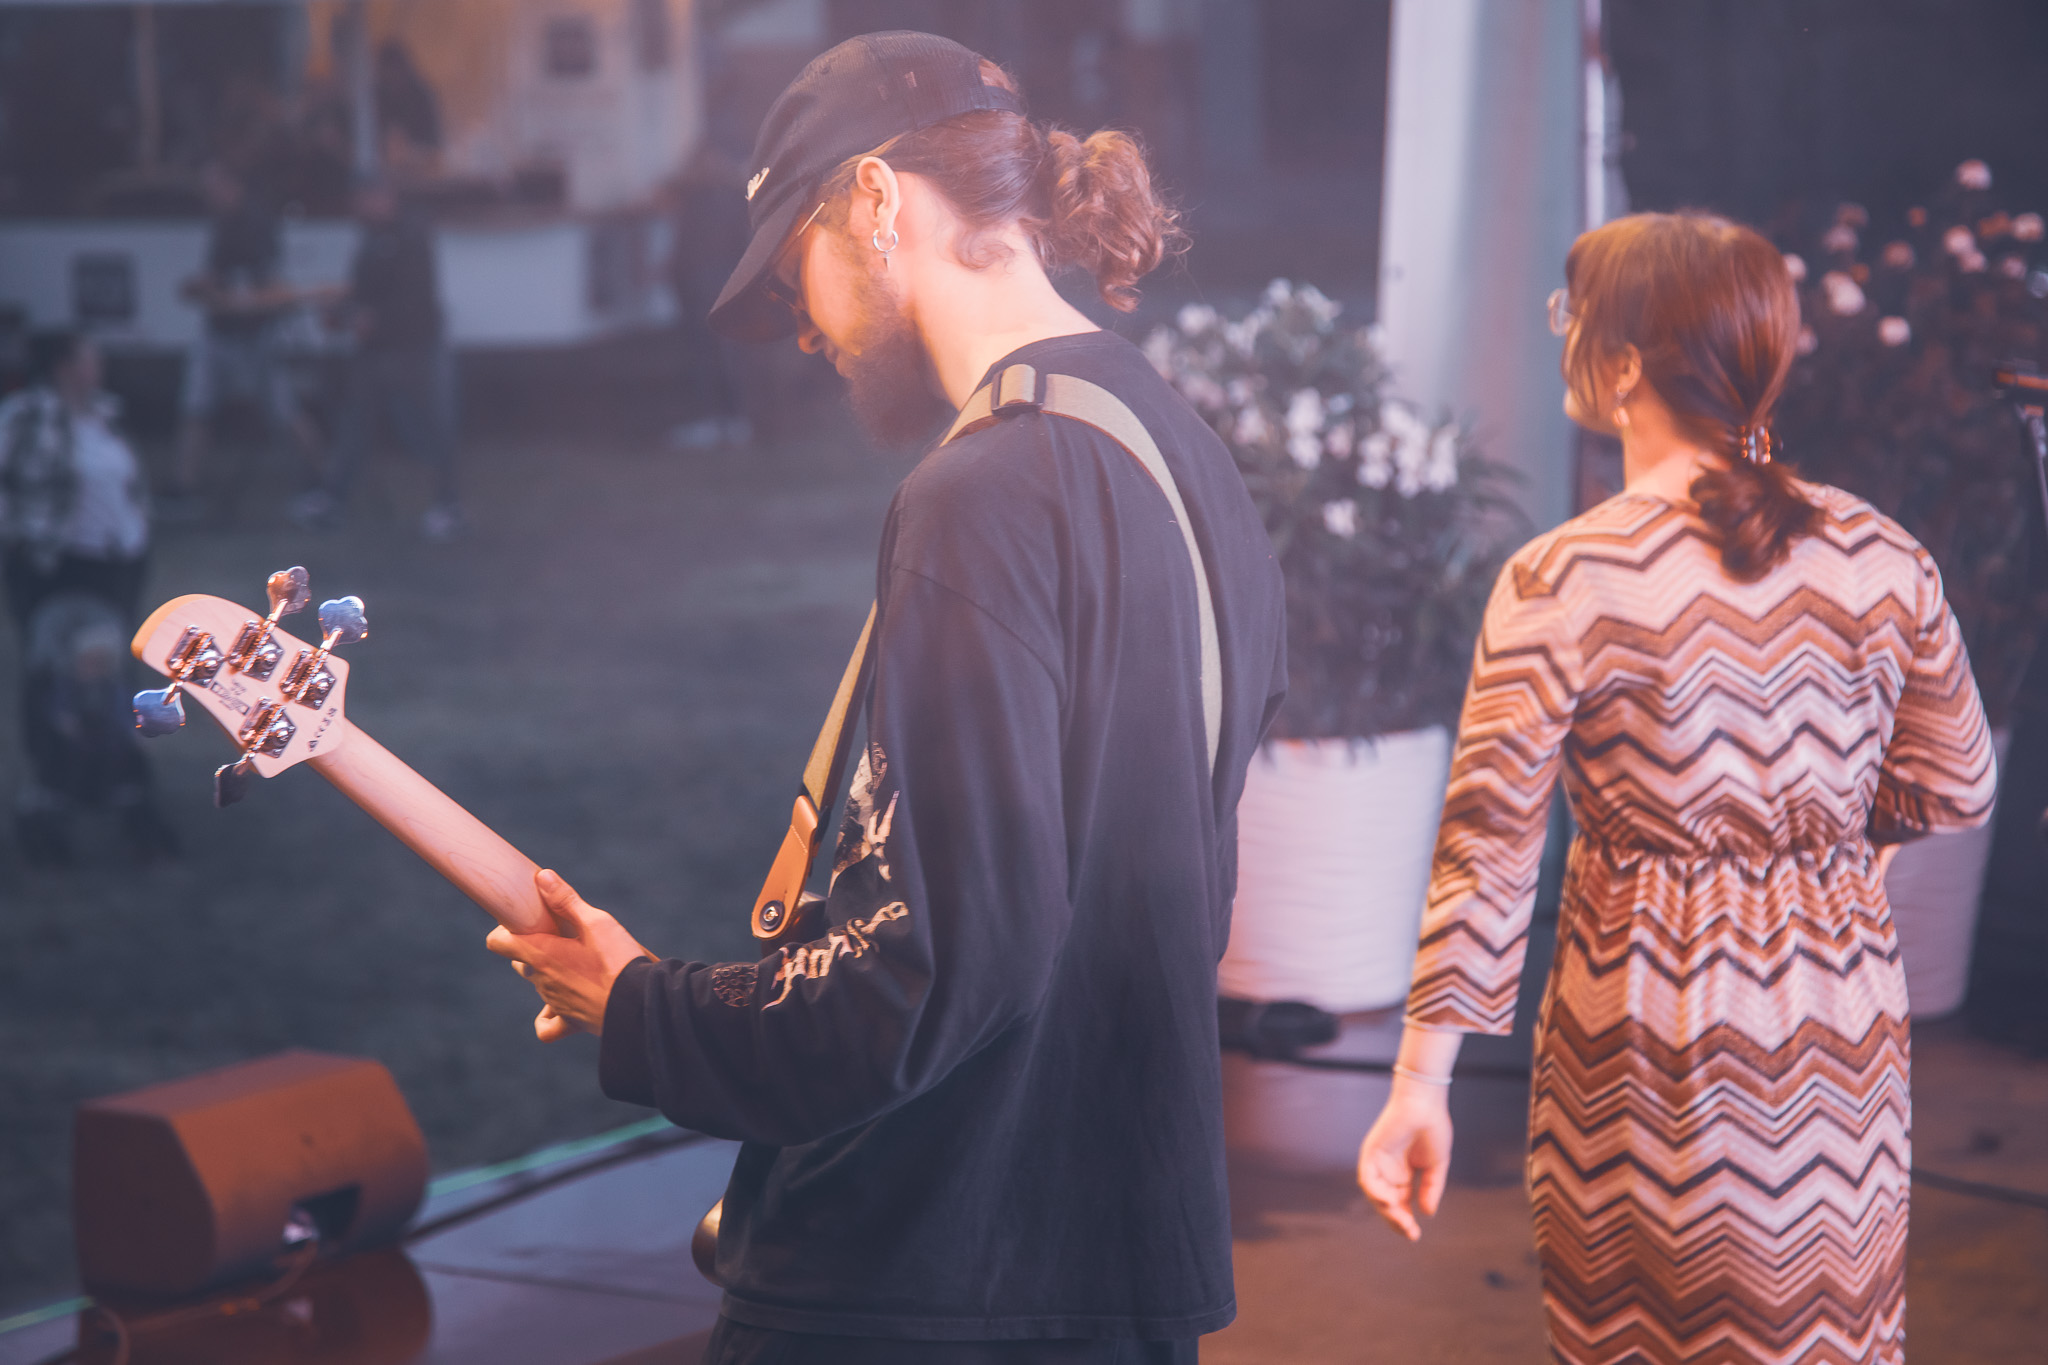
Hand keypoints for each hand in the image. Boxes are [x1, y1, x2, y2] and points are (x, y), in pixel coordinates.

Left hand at [485, 869, 654, 1040]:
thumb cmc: (618, 960)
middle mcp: (541, 981)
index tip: (525, 920)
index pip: (499, 942)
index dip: (505, 929)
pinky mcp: (570, 1022)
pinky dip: (549, 1014)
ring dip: (549, 972)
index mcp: (541, 954)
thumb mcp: (596, 922)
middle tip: (562, 936)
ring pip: (539, 984)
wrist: (640, 1003)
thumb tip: (542, 877)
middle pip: (522, 961)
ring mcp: (554, 1003)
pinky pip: (548, 1024)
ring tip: (577, 962)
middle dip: (534, 946)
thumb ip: (566, 900)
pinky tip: (562, 1003)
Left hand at [1357, 1080, 1453, 1240]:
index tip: (1415, 1235)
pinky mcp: (1370, 1152)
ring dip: (1386, 1211)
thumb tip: (1428, 1213)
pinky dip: (1376, 1192)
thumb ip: (1431, 1189)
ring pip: (1375, 1195)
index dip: (1405, 1221)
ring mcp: (1378, 1163)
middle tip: (1410, 1233)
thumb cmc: (1432, 1129)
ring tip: (1402, 1221)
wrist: (1426, 1104)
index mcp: (1403, 1175)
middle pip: (1386, 1204)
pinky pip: (1368, 1178)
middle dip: (1396, 1220)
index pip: (1400, 1205)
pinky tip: (1390, 1202)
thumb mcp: (1436, 1166)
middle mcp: (1388, 1171)